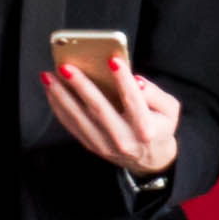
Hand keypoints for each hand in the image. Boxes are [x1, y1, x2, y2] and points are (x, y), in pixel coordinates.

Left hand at [43, 50, 179, 174]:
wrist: (150, 159)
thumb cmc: (159, 126)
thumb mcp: (169, 110)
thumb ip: (155, 94)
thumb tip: (135, 81)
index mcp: (146, 129)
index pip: (134, 101)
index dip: (123, 80)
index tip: (112, 59)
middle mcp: (123, 139)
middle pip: (99, 109)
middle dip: (81, 86)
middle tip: (66, 67)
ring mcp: (104, 145)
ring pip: (79, 118)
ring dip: (61, 96)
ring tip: (49, 76)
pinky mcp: (91, 146)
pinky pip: (71, 125)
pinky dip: (59, 107)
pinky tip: (51, 91)